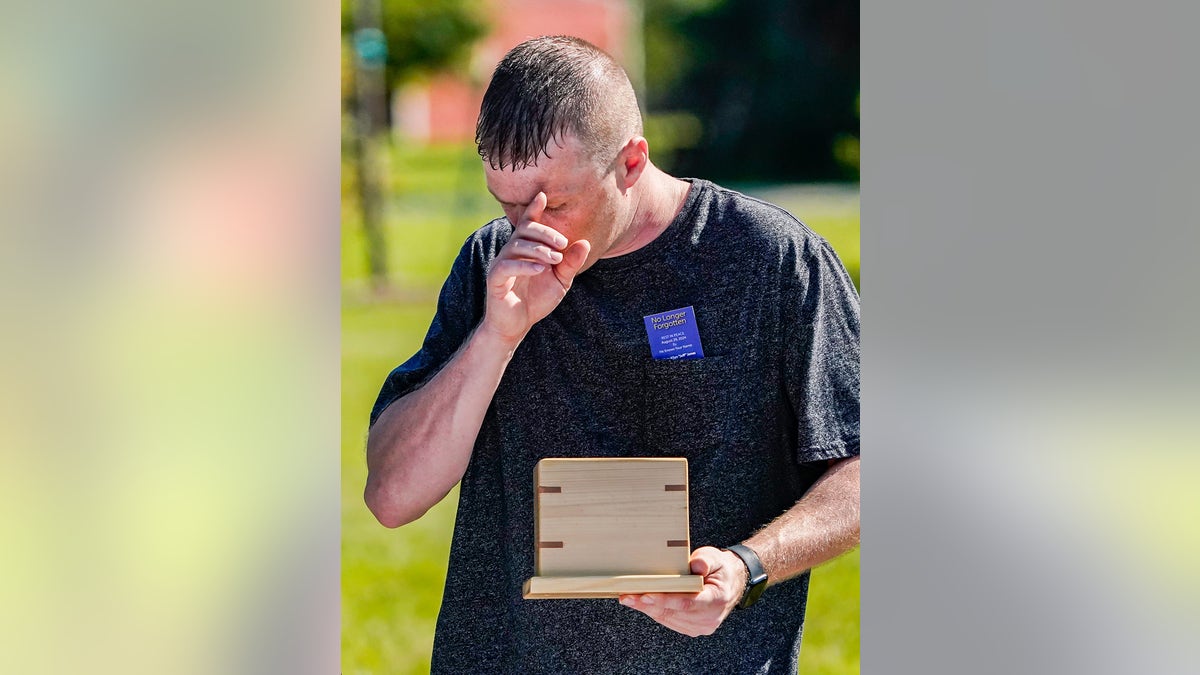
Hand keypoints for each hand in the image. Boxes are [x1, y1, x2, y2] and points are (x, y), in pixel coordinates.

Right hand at [481, 192, 590, 343]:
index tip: (543, 194)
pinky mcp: (495, 279)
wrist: (517, 324)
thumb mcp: (560, 281)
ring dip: (539, 250)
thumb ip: (570, 263)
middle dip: (545, 232)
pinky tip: (540, 269)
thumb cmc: (536, 299)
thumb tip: (585, 243)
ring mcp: (502, 264)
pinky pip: (507, 266)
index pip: (528, 223)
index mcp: (526, 248)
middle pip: (525, 230)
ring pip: (517, 246)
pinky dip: (524, 266)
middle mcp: (511, 251)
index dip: (533, 208)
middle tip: (563, 243)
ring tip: (555, 259)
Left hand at [618, 547, 746, 636]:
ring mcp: (701, 626)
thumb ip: (706, 560)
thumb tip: (696, 565)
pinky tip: (641, 603)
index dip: (665, 600)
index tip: (645, 595)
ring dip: (647, 609)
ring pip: (668, 618)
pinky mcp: (692, 628)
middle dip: (648, 604)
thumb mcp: (716, 558)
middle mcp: (709, 618)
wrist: (731, 584)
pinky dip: (654, 611)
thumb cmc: (720, 569)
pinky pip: (669, 620)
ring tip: (629, 598)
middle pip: (673, 612)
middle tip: (627, 596)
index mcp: (717, 600)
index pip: (687, 602)